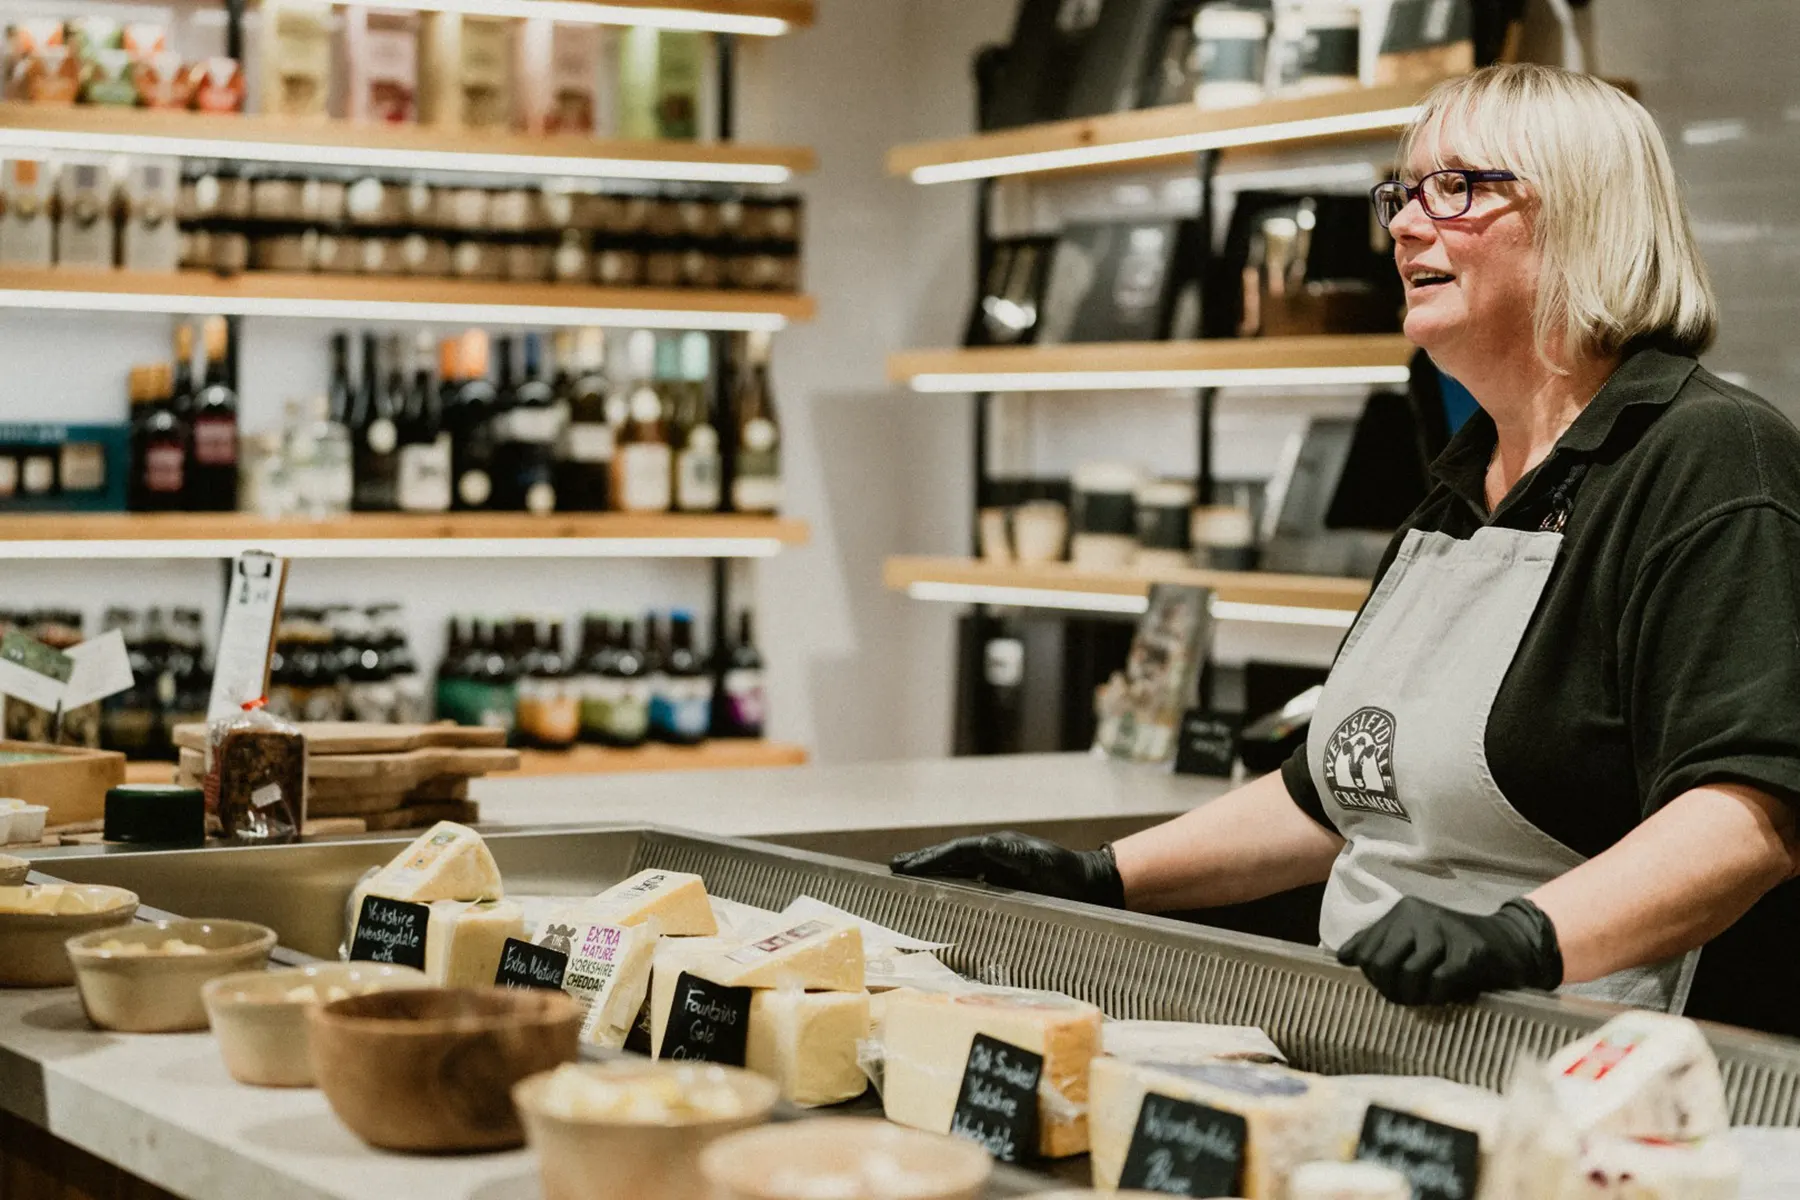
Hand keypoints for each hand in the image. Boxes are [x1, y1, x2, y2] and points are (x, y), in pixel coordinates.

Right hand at [890, 832, 1125, 907]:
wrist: (1092, 885)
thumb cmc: (1067, 876)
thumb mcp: (1040, 862)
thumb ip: (1013, 854)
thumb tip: (984, 844)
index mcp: (998, 847)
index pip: (957, 851)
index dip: (930, 858)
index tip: (904, 867)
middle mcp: (995, 855)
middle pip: (951, 857)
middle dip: (922, 862)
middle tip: (893, 867)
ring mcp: (999, 869)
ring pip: (957, 869)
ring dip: (932, 873)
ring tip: (905, 877)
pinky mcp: (1005, 884)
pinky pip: (970, 883)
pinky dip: (949, 886)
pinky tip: (937, 896)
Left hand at [1337, 896, 1563, 1005]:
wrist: (1510, 943)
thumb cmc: (1454, 947)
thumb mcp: (1414, 940)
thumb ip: (1379, 944)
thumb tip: (1342, 956)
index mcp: (1401, 912)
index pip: (1365, 951)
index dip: (1371, 977)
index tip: (1388, 986)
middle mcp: (1418, 916)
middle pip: (1381, 964)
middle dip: (1389, 990)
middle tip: (1406, 999)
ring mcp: (1444, 932)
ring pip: (1407, 975)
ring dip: (1414, 997)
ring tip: (1424, 999)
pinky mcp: (1468, 952)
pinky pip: (1437, 984)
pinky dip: (1437, 998)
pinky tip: (1445, 996)